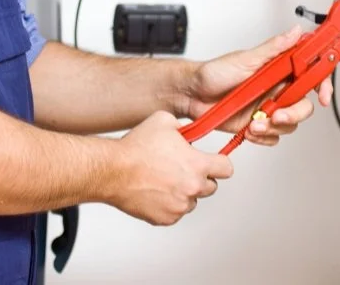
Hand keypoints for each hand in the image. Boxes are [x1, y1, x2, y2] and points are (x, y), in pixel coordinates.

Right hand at [111, 110, 233, 225]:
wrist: (113, 170)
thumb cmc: (135, 148)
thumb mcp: (164, 121)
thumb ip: (184, 127)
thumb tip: (189, 131)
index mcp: (197, 165)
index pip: (227, 169)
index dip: (219, 163)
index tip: (214, 162)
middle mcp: (192, 188)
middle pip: (211, 187)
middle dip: (200, 178)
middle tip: (182, 168)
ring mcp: (179, 206)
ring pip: (192, 201)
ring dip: (184, 192)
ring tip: (164, 179)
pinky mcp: (165, 218)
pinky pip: (175, 213)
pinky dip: (168, 204)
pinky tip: (155, 190)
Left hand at [186, 26, 332, 146]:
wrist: (192, 95)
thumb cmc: (214, 73)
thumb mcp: (246, 58)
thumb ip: (274, 48)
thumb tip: (296, 31)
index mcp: (278, 69)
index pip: (310, 74)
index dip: (322, 84)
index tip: (323, 95)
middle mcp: (276, 89)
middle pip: (303, 105)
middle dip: (293, 114)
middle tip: (277, 115)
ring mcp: (267, 107)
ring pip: (289, 123)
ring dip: (274, 127)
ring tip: (254, 123)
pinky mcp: (257, 124)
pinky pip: (273, 137)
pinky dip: (263, 137)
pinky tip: (249, 130)